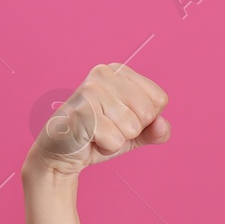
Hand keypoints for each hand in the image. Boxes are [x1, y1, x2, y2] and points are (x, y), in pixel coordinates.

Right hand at [25, 63, 170, 177]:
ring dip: (116, 140)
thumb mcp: (133, 133)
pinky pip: (115, 140)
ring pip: (132, 127)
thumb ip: (155, 130)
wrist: (61, 153)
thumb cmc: (98, 137)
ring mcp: (91, 90)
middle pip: (148, 113)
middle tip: (106, 128)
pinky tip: (89, 139)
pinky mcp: (82, 112)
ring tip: (96, 133)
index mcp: (119, 70)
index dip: (145, 119)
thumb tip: (162, 126)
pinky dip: (105, 148)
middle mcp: (104, 73)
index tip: (120, 119)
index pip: (159, 99)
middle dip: (131, 130)